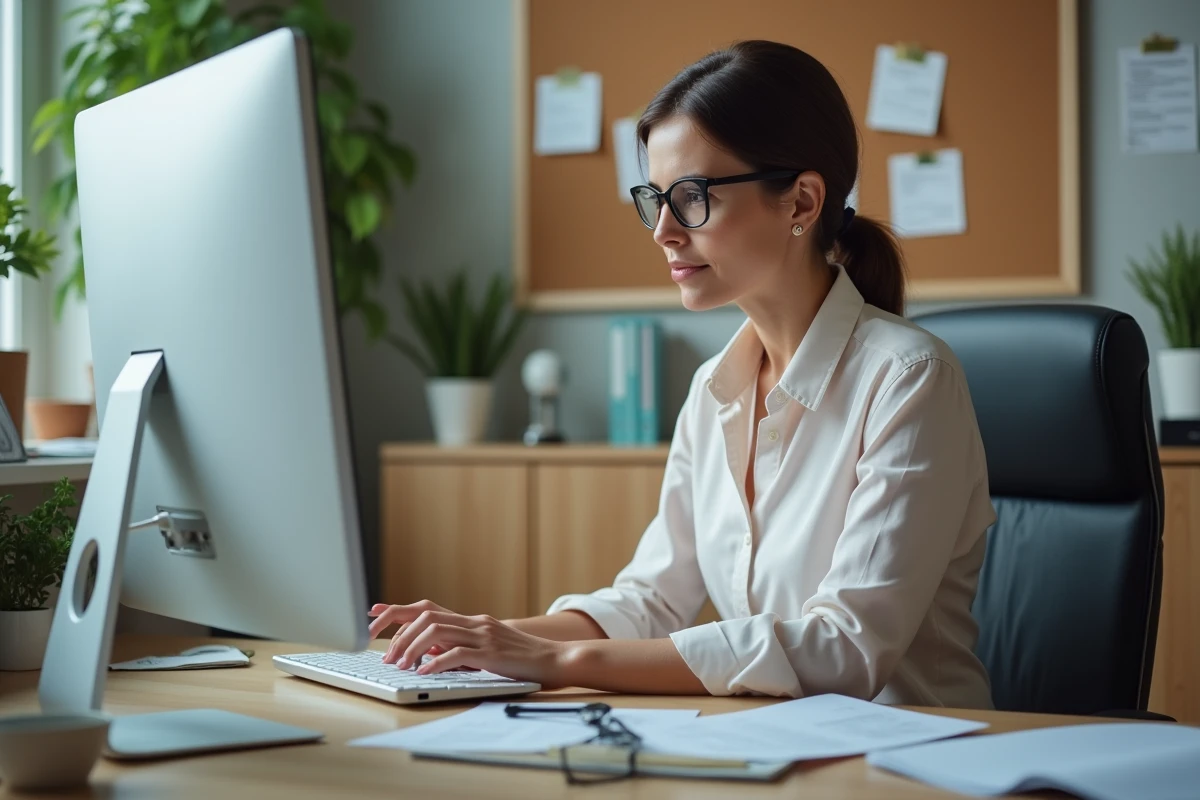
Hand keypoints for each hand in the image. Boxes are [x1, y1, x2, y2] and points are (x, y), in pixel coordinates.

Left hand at [367, 601, 566, 686]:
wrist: (555, 659)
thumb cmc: (521, 659)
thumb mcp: (487, 649)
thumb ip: (461, 646)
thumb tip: (429, 653)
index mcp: (472, 620)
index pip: (427, 607)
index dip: (398, 610)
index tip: (373, 615)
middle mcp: (475, 622)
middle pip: (426, 616)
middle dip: (398, 633)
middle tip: (385, 655)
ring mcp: (483, 635)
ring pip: (436, 632)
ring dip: (412, 649)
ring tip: (401, 666)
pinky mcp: (491, 653)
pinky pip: (456, 654)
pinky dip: (435, 663)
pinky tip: (423, 673)